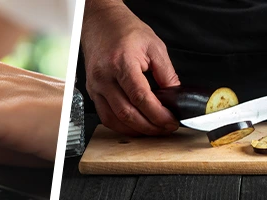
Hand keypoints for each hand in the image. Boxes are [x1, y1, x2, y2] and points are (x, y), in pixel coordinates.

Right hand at [82, 2, 179, 135]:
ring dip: (135, 130)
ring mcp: (95, 85)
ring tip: (153, 129)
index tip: (171, 121)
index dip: (157, 115)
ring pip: (114, 119)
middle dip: (149, 127)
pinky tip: (135, 125)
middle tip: (165, 128)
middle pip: (127, 113)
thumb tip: (175, 98)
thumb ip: (166, 74)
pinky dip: (121, 125)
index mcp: (122, 62)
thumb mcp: (155, 47)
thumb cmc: (125, 30)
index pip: (140, 97)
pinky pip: (105, 116)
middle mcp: (105, 76)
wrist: (101, 22)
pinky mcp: (92, 91)